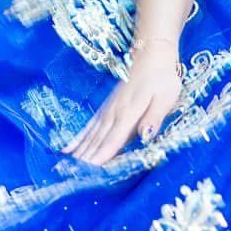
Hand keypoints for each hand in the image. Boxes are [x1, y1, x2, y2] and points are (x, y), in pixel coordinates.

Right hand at [64, 43, 183, 164]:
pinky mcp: (107, 107)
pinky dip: (79, 138)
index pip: (114, 139)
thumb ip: (154, 117)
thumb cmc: (163, 78)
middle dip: (85, 159)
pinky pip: (90, 125)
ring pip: (91, 135)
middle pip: (98, 140)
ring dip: (79, 152)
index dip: (102, 156)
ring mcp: (109, 110)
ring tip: (64, 168)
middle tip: (69, 177)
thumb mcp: (166, 97)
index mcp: (130, 112)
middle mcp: (115, 113)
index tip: (89, 172)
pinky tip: (68, 149)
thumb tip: (145, 137)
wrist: (152, 53)